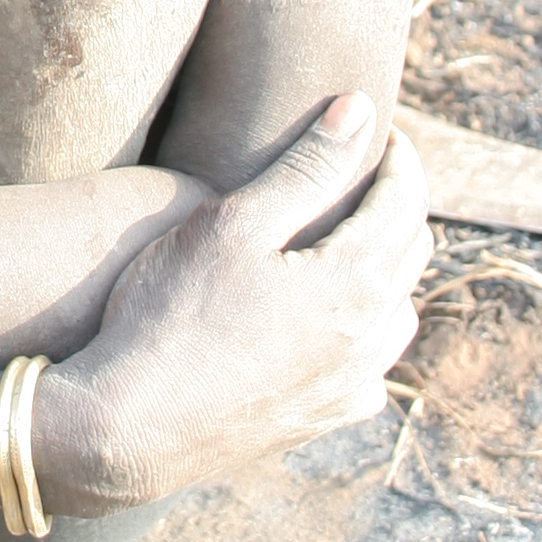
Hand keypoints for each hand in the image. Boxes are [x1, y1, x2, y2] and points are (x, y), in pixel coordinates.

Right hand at [41, 94, 428, 508]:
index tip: (378, 129)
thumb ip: (305, 167)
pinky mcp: (322, 421)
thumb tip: (361, 112)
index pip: (406, 201)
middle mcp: (370, 340)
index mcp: (358, 283)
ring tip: (349, 238)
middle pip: (411, 254)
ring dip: (387, 268)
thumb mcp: (234, 223)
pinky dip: (364, 330)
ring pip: (397, 315)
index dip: (396, 157)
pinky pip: (369, 367)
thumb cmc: (171, 313)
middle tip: (362, 172)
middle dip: (396, 204)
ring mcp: (349, 388)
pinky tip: (331, 323)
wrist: (129, 429)